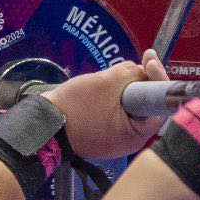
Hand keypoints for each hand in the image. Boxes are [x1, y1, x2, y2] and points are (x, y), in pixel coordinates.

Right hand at [42, 49, 168, 160]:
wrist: (41, 122)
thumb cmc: (73, 108)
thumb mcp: (106, 83)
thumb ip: (130, 73)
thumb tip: (142, 69)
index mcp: (134, 135)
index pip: (158, 105)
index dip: (158, 79)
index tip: (151, 60)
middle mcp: (128, 139)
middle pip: (144, 103)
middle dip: (141, 80)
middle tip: (141, 60)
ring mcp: (114, 135)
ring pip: (128, 104)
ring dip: (125, 86)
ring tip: (114, 73)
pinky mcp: (102, 129)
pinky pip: (114, 109)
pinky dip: (112, 95)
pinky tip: (103, 84)